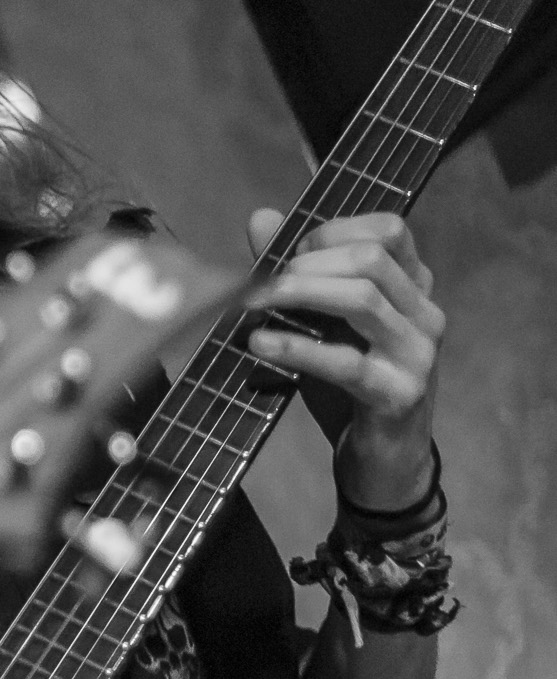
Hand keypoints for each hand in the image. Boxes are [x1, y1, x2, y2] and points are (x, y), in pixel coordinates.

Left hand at [245, 209, 443, 509]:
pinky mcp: (399, 394)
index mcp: (415, 286)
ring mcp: (418, 353)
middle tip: (263, 281)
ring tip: (254, 303)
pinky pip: (346, 362)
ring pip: (363, 300)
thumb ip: (297, 273)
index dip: (333, 231)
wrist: (385, 459)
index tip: (290, 252)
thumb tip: (260, 219)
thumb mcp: (323, 324)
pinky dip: (297, 348)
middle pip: (371, 259)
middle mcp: (425, 312)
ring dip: (300, 294)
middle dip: (308, 262)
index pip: (389, 230)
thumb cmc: (352, 386)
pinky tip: (260, 344)